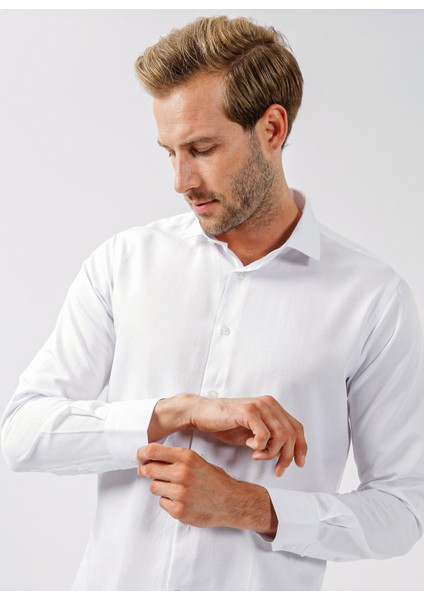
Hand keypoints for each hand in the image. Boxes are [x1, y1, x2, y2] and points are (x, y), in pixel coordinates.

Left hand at [136, 443, 276, 534]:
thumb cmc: (214, 480)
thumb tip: (150, 459)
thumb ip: (175, 459)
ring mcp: (180, 493)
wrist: (231, 502)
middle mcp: (182, 473)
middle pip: (148, 469)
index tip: (139, 456)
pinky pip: (162, 502)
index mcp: (186, 457)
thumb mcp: (197, 461)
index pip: (153, 450)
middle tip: (148, 472)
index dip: (141, 453)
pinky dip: (168, 501)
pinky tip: (181, 499)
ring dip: (160, 487)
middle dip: (145, 471)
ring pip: (153, 487)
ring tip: (175, 488)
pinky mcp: (179, 510)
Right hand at [149, 393, 306, 476]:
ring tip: (258, 456)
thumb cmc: (225, 424)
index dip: (301, 447)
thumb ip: (269, 439)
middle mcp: (269, 403)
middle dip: (287, 456)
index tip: (299, 464)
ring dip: (271, 453)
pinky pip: (264, 435)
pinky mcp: (248, 412)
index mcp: (273, 407)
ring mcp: (259, 406)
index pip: (296, 427)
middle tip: (277, 469)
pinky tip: (250, 448)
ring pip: (281, 435)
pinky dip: (260, 446)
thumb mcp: (253, 433)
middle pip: (292, 433)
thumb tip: (284, 454)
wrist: (201, 414)